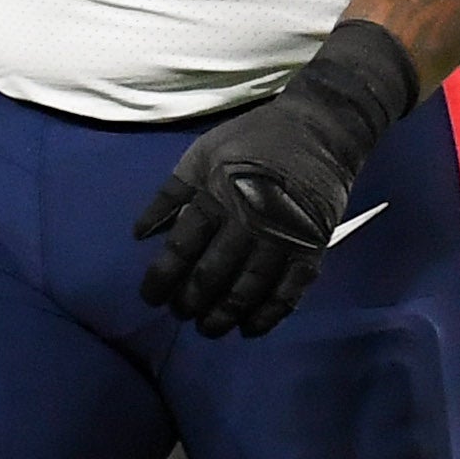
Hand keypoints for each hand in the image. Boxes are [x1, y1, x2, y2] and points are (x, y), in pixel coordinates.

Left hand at [133, 23, 417, 337]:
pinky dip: (268, 315)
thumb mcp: (201, 154)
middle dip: (190, 301)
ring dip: (224, 314)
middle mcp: (249, 221)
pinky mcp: (311, 248)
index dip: (162, 277)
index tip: (150, 297)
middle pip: (213, 274)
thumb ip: (169, 195)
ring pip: (248, 289)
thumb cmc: (253, 139)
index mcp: (217, 195)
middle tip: (179, 314)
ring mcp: (283, 237)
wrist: (320, 130)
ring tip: (208, 327)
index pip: (182, 247)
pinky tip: (249, 329)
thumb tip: (139, 235)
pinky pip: (289, 292)